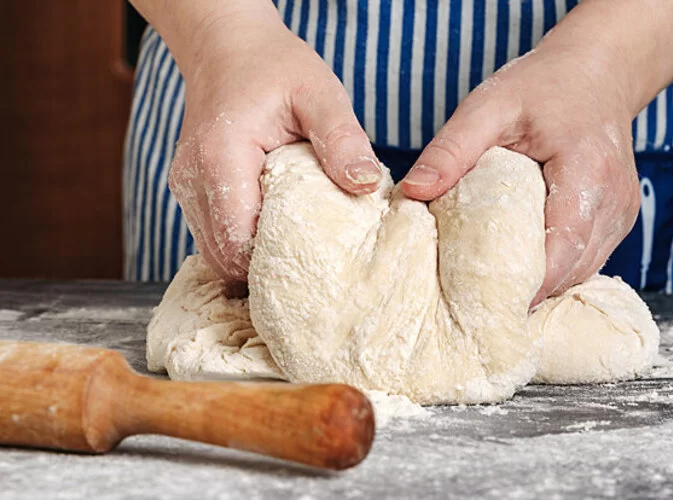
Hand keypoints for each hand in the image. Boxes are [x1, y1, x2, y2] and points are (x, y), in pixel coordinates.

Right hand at [166, 5, 379, 281]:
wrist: (226, 47)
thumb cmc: (275, 66)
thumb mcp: (319, 92)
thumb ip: (341, 138)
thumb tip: (365, 186)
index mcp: (221, 158)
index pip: (238, 240)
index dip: (274, 268)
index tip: (319, 275)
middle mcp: (193, 179)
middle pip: (224, 256)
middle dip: (266, 273)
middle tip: (316, 279)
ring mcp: (186, 188)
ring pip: (215, 252)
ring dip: (252, 262)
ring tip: (299, 263)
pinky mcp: (191, 191)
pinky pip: (213, 235)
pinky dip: (242, 245)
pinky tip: (276, 242)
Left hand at [401, 41, 639, 305]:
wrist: (598, 72)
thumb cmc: (544, 85)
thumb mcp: (489, 105)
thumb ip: (452, 149)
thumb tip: (412, 194)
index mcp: (588, 170)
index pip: (563, 246)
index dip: (529, 285)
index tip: (486, 308)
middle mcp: (615, 200)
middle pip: (573, 268)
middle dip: (530, 293)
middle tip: (479, 311)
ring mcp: (622, 212)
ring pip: (583, 270)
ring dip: (544, 284)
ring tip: (496, 296)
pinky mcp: (618, 217)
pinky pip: (588, 258)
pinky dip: (557, 269)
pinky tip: (523, 270)